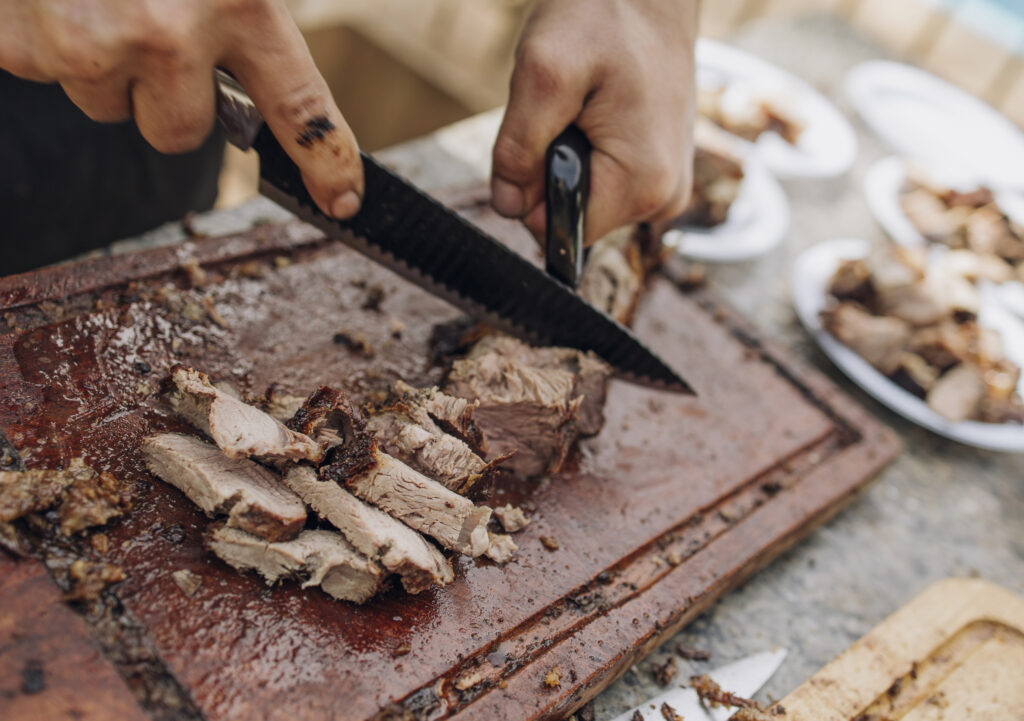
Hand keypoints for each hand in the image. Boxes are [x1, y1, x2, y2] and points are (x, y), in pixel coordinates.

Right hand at [0, 0, 362, 218]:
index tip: (341, 199)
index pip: (302, 109)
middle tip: (146, 27)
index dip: (326, 163)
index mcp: (241, 2)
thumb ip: (247, 8)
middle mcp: (171, 35)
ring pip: (107, 105)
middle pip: (179, 133)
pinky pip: (44, 74)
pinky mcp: (25, 44)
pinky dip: (44, 38)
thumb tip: (265, 64)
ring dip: (103, 62)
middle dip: (164, 94)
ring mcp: (93, 44)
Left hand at [491, 0, 696, 244]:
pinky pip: (608, 184)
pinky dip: (592, 153)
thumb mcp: (543, 71)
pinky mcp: (664, 171)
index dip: (534, 195)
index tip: (543, 138)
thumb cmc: (605, 14)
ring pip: (590, 201)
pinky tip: (601, 112)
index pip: (564, 234)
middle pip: (577, 218)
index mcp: (643, 184)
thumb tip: (507, 206)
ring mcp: (669, 186)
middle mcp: (664, 197)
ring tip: (587, 106)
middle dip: (554, 172)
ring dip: (571, 160)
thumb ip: (517, 147)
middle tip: (567, 111)